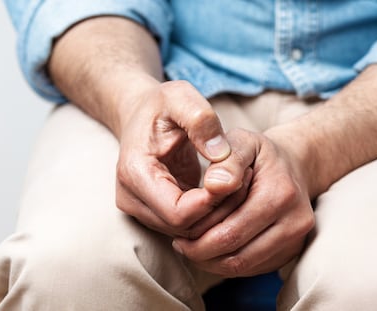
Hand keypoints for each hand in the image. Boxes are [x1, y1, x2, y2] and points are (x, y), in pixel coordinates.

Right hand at [115, 80, 247, 236]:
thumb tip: (222, 156)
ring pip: (187, 233)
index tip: (236, 176)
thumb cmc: (160, 105)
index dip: (212, 202)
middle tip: (245, 180)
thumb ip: (201, 120)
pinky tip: (225, 189)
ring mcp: (141, 208)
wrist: (141, 115)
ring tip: (238, 182)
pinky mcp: (154, 211)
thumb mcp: (180, 97)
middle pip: (184, 228)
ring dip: (217, 214)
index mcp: (135, 174)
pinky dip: (210, 213)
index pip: (178, 213)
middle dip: (219, 210)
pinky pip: (187, 225)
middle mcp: (132, 199)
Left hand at [172, 128, 314, 276]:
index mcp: (281, 195)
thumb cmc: (258, 154)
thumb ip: (227, 161)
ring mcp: (296, 240)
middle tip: (180, 246)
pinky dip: (228, 263)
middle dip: (202, 255)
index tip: (177, 234)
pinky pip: (254, 268)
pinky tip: (213, 249)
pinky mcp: (292, 251)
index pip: (230, 233)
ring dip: (213, 263)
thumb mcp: (242, 142)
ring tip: (192, 249)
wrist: (292, 165)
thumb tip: (213, 186)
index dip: (198, 239)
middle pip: (237, 256)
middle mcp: (295, 222)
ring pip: (244, 267)